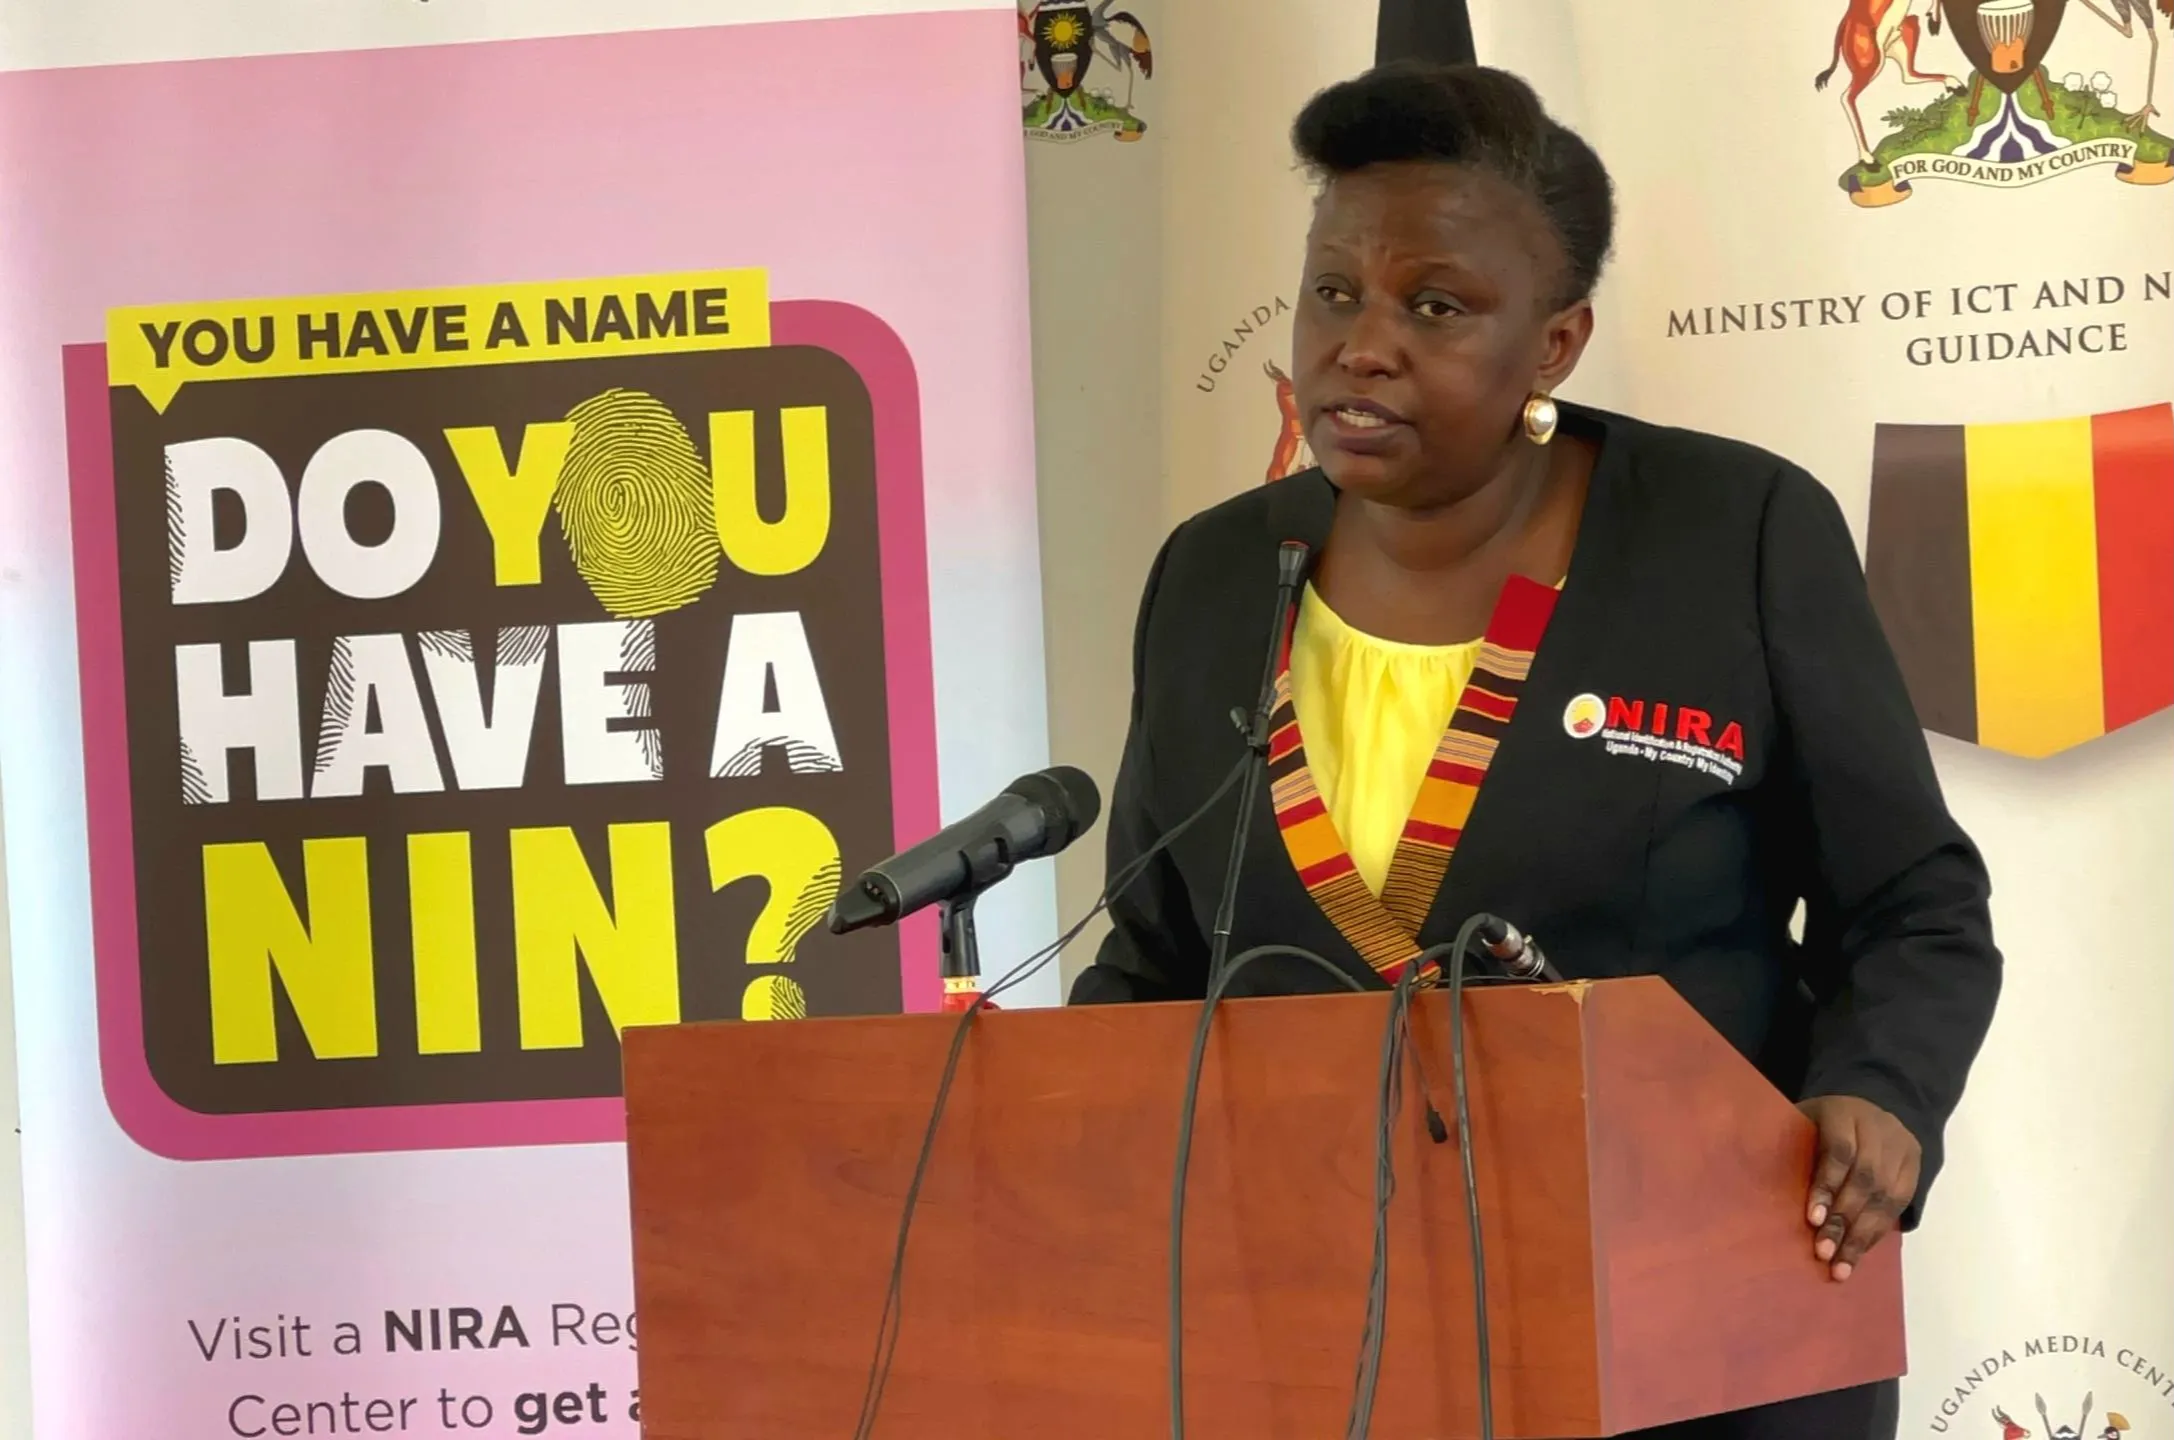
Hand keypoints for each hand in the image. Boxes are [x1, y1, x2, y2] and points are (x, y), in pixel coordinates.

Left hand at [1796, 1095, 1919, 1281]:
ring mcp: (1901, 1150)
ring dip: (1861, 1236)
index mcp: (1845, 1114)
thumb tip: (1746, 1163)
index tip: (1812, 1219)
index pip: (1839, 1151)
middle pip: (1865, 1181)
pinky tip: (1859, 1253)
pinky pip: (1898, 1207)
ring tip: (1841, 1267)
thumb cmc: (1823, 1120)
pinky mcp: (1914, 1169)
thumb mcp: (1803, 1117)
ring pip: (1885, 1199)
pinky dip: (1877, 1233)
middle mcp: (1879, 1130)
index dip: (1826, 1186)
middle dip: (1844, 1221)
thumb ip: (1783, 1140)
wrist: (1875, 1102)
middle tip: (1823, 1252)